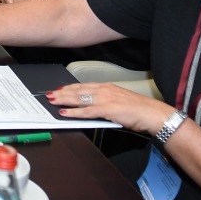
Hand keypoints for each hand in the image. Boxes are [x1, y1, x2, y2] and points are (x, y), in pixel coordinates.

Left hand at [46, 83, 172, 134]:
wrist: (151, 113)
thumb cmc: (138, 109)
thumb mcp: (118, 101)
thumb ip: (104, 102)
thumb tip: (92, 107)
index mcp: (107, 87)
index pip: (83, 86)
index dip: (69, 88)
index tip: (59, 89)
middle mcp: (104, 90)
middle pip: (78, 90)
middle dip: (62, 92)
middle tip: (49, 94)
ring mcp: (104, 99)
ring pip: (79, 98)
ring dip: (64, 100)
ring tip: (52, 101)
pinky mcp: (107, 109)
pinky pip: (86, 111)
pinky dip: (74, 112)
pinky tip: (65, 113)